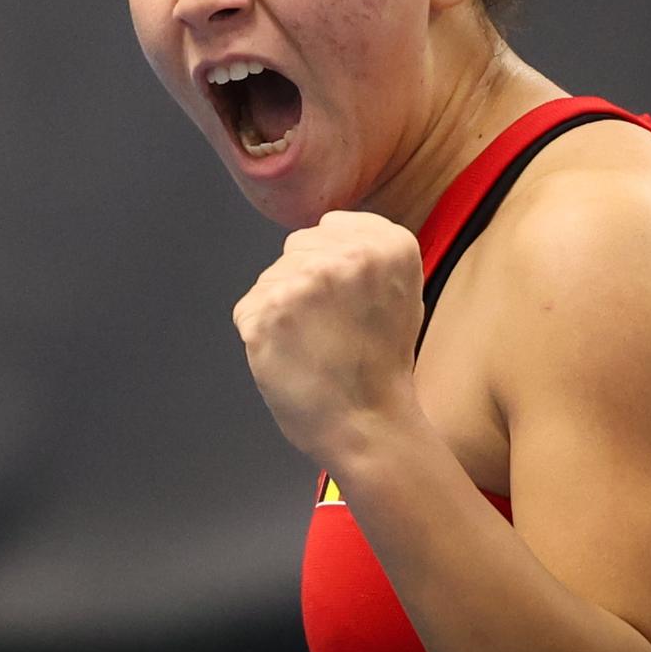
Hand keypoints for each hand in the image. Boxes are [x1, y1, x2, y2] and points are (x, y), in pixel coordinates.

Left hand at [232, 210, 425, 464]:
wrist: (367, 425)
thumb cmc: (382, 365)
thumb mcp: (401, 292)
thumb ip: (368, 254)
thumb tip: (324, 232)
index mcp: (388, 244)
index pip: (331, 226)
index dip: (334, 263)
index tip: (348, 298)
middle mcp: (344, 254)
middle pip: (297, 247)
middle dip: (306, 282)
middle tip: (332, 326)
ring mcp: (301, 281)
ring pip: (271, 277)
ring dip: (282, 307)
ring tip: (313, 344)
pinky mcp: (264, 310)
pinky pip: (249, 308)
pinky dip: (261, 333)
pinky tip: (291, 356)